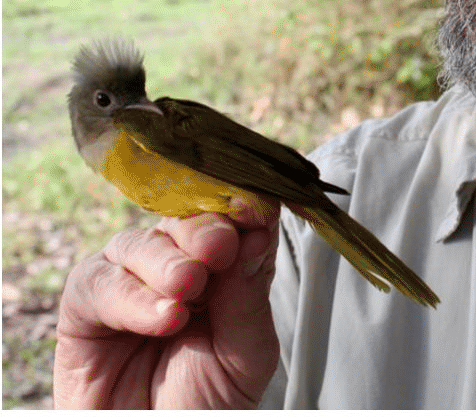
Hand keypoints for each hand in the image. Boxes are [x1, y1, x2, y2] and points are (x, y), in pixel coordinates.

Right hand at [53, 201, 280, 407]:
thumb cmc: (205, 405)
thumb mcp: (245, 355)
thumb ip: (249, 298)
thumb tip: (258, 236)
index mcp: (225, 274)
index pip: (234, 224)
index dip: (243, 212)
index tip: (255, 210)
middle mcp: (177, 270)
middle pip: (185, 222)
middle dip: (204, 230)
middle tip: (220, 249)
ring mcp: (129, 285)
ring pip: (139, 243)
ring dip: (167, 262)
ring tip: (189, 288)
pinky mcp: (84, 310)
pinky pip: (97, 282)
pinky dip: (129, 294)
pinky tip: (161, 316)